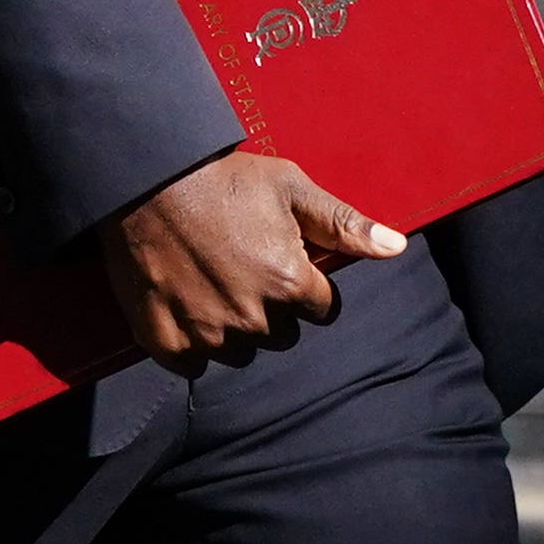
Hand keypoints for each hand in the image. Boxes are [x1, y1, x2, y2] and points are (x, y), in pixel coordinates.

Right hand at [96, 149, 403, 368]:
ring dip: (233, 329)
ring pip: (238, 352)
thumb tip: (397, 247)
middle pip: (280, 335)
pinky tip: (187, 310)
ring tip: (213, 285)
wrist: (147, 178)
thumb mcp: (292, 188)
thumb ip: (345, 224)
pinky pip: (191, 365)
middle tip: (243, 268)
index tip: (280, 259)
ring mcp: (207, 333)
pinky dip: (191, 346)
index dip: (304, 284)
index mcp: (290, 283)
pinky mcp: (165, 339)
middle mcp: (253, 318)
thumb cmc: (224, 179)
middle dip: (271, 309)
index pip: (320, 309)